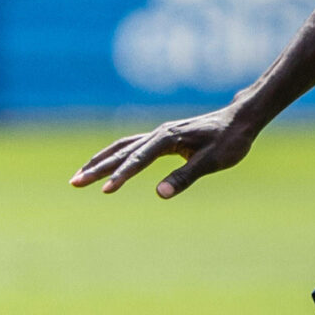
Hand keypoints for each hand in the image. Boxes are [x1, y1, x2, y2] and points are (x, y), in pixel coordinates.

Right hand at [71, 105, 258, 199]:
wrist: (240, 120)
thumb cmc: (230, 141)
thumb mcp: (212, 162)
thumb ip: (185, 177)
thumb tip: (159, 195)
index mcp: (169, 137)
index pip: (138, 160)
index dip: (121, 176)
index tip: (105, 191)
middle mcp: (159, 133)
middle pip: (121, 152)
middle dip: (97, 168)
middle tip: (74, 183)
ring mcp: (158, 134)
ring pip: (121, 147)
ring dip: (99, 161)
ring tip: (79, 176)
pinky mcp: (161, 137)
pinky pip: (130, 146)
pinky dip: (113, 155)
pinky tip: (104, 164)